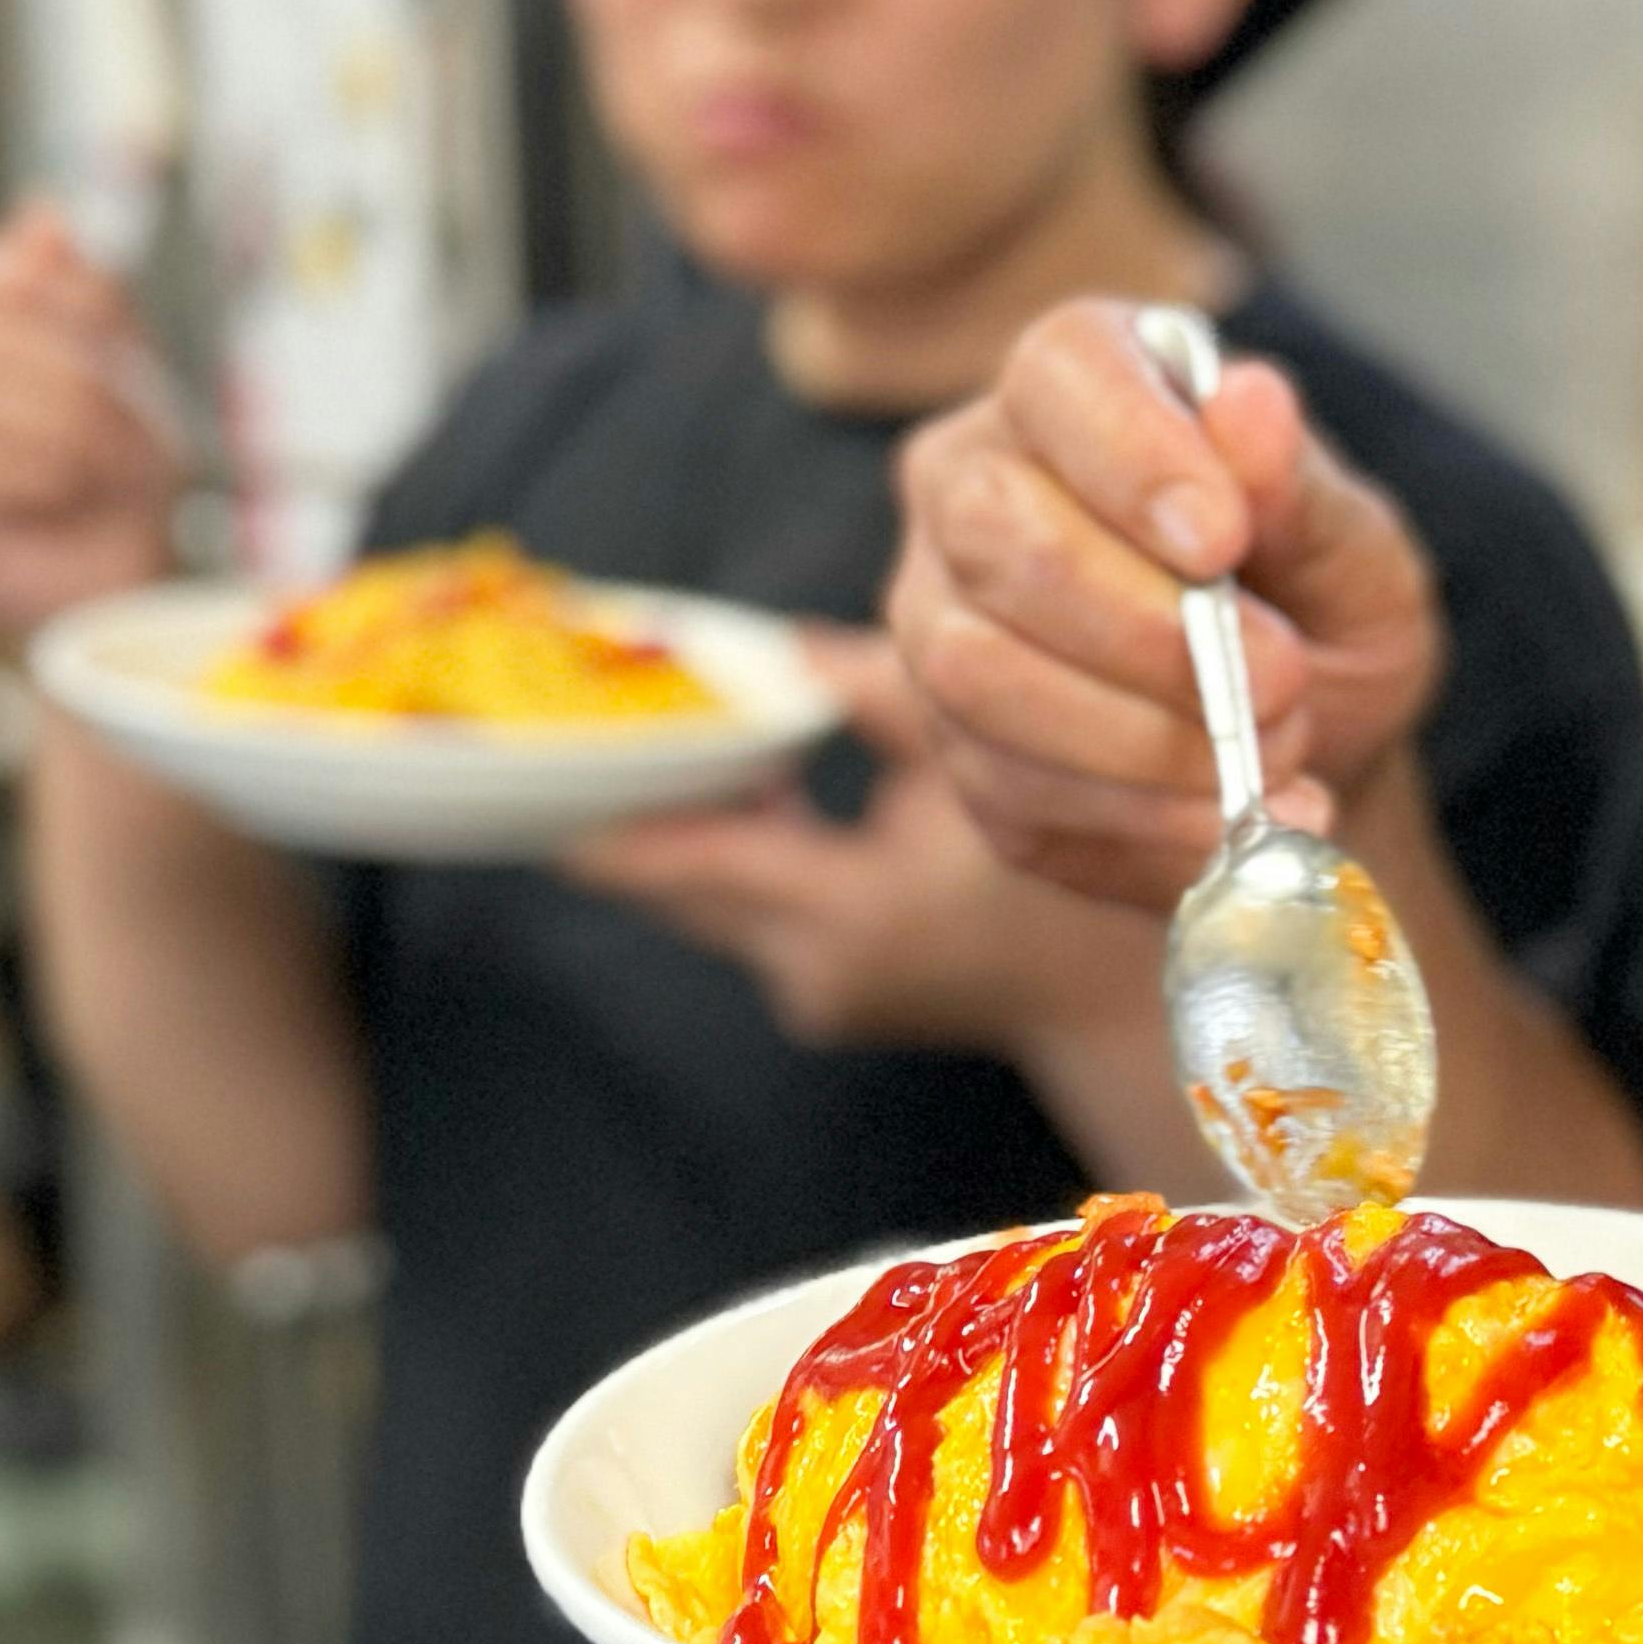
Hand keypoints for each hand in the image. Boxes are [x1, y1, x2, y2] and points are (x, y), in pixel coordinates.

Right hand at [0, 202, 177, 639]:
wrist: (126, 578)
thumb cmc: (122, 471)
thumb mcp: (124, 368)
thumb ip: (82, 292)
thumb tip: (38, 212)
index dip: (1, 264)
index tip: (64, 287)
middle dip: (72, 361)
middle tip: (135, 411)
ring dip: (64, 424)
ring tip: (108, 464)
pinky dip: (42, 479)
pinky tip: (67, 500)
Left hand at [563, 633, 1165, 1051]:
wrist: (1114, 995)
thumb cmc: (1071, 868)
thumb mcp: (978, 754)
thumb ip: (868, 692)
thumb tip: (775, 648)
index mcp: (846, 913)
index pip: (679, 859)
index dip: (599, 808)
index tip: (528, 764)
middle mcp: (809, 969)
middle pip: (675, 877)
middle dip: (634, 793)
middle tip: (577, 712)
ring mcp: (814, 989)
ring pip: (711, 890)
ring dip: (693, 811)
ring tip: (665, 722)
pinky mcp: (825, 988)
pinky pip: (753, 905)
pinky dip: (747, 840)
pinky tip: (763, 775)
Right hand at [887, 299, 1446, 913]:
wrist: (1308, 743)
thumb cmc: (1323, 608)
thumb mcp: (1357, 549)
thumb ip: (1301, 489)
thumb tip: (1251, 400)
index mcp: (1083, 383)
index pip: (1064, 369)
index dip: (1134, 454)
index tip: (1225, 538)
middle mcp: (976, 481)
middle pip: (993, 527)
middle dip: (1144, 625)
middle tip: (1279, 679)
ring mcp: (941, 614)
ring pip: (975, 670)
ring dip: (1142, 737)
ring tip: (1273, 753)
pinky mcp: (952, 746)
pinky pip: (1005, 789)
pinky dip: (1137, 821)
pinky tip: (1231, 823)